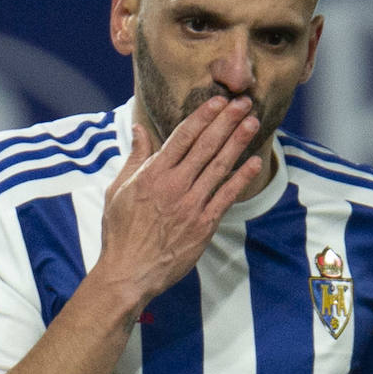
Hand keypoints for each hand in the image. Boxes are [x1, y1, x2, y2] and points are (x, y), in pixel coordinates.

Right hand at [99, 95, 261, 309]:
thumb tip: (139, 128)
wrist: (129, 272)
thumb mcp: (118, 189)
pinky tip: (254, 162)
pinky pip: (226, 196)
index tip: (218, 101)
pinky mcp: (203, 225)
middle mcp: (174, 185)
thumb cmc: (120, 232)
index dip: (203, 116)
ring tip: (252, 123)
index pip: (182, 137)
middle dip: (226, 122)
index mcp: (152, 173)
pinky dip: (241, 178)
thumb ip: (134, 157)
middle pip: (206, 146)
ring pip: (219, 166)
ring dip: (238, 142)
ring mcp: (191, 205)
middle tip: (244, 103)